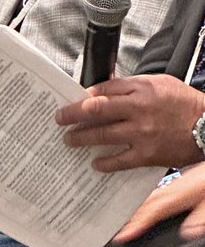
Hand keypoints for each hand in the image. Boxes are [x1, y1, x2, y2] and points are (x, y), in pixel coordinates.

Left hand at [55, 75, 204, 170]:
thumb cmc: (186, 104)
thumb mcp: (160, 84)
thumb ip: (132, 86)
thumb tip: (105, 89)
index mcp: (141, 89)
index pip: (103, 89)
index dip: (84, 96)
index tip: (74, 100)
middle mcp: (139, 109)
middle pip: (95, 110)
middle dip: (72, 114)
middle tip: (60, 119)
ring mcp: (142, 133)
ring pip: (102, 134)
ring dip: (81, 138)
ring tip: (69, 140)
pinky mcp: (148, 153)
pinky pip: (119, 160)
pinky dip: (104, 162)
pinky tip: (94, 162)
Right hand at [113, 161, 204, 242]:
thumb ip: (199, 218)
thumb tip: (186, 233)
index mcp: (176, 196)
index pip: (151, 213)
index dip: (135, 226)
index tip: (120, 237)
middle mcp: (170, 190)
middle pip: (143, 206)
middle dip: (126, 219)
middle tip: (111, 231)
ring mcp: (171, 185)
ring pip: (145, 199)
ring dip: (130, 209)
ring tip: (118, 220)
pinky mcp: (175, 184)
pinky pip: (151, 194)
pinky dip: (141, 201)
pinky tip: (139, 204)